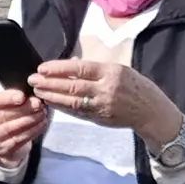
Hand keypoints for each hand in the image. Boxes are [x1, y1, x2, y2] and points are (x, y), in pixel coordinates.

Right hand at [0, 87, 52, 164]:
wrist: (0, 138)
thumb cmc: (4, 114)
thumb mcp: (3, 103)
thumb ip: (14, 97)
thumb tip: (33, 97)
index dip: (8, 98)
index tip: (22, 96)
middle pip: (5, 114)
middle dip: (25, 109)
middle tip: (39, 104)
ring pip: (12, 128)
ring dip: (30, 120)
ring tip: (42, 114)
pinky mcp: (2, 149)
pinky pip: (19, 139)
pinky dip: (33, 131)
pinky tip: (42, 124)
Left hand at [30, 58, 180, 148]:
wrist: (151, 111)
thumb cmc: (136, 86)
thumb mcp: (120, 69)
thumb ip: (96, 69)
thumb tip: (71, 64)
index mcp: (111, 72)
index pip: (80, 69)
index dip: (59, 68)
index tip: (42, 67)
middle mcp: (106, 89)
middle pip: (72, 85)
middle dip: (50, 83)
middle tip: (33, 80)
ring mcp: (102, 106)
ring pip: (72, 101)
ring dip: (52, 96)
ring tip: (38, 92)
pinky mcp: (99, 118)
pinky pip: (77, 112)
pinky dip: (62, 107)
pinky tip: (51, 103)